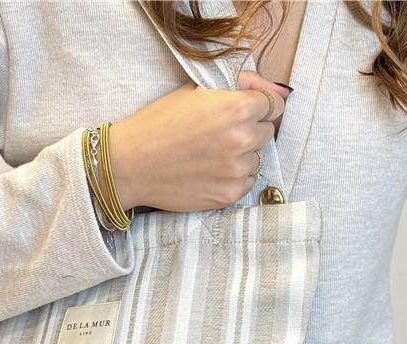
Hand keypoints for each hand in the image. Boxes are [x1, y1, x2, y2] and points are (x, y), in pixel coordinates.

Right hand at [105, 70, 289, 212]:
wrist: (130, 165)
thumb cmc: (157, 123)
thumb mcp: (194, 90)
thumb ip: (235, 86)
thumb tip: (267, 89)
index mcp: (236, 108)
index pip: (275, 105)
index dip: (262, 106)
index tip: (250, 110)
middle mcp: (242, 139)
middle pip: (267, 132)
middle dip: (250, 129)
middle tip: (221, 133)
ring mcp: (236, 171)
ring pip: (256, 159)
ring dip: (242, 155)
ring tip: (211, 155)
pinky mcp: (228, 194)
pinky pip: (247, 182)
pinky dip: (234, 177)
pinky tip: (210, 171)